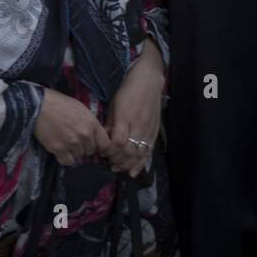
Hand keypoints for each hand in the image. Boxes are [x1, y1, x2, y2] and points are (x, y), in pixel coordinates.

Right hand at [32, 88, 108, 165]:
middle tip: (72, 139)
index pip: (105, 144)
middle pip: (91, 151)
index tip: (94, 145)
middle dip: (83, 146)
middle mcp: (84, 135)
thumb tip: (92, 134)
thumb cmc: (58, 102)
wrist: (37, 104)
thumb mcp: (80, 108)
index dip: (100, 146)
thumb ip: (89, 122)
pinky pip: (67, 161)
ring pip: (78, 156)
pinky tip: (58, 149)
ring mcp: (72, 143)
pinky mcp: (58, 149)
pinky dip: (63, 157)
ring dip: (72, 151)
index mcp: (92, 123)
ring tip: (62, 141)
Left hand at [103, 46, 163, 176]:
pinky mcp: (154, 133)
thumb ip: (110, 122)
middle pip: (129, 151)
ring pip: (139, 154)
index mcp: (126, 118)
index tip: (101, 152)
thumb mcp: (114, 105)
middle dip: (117, 160)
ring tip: (117, 168)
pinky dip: (141, 164)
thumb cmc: (128, 92)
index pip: (118, 141)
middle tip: (108, 163)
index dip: (109, 150)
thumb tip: (102, 138)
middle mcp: (138, 126)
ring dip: (127, 164)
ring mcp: (148, 131)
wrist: (148, 83)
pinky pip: (148, 152)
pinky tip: (133, 172)